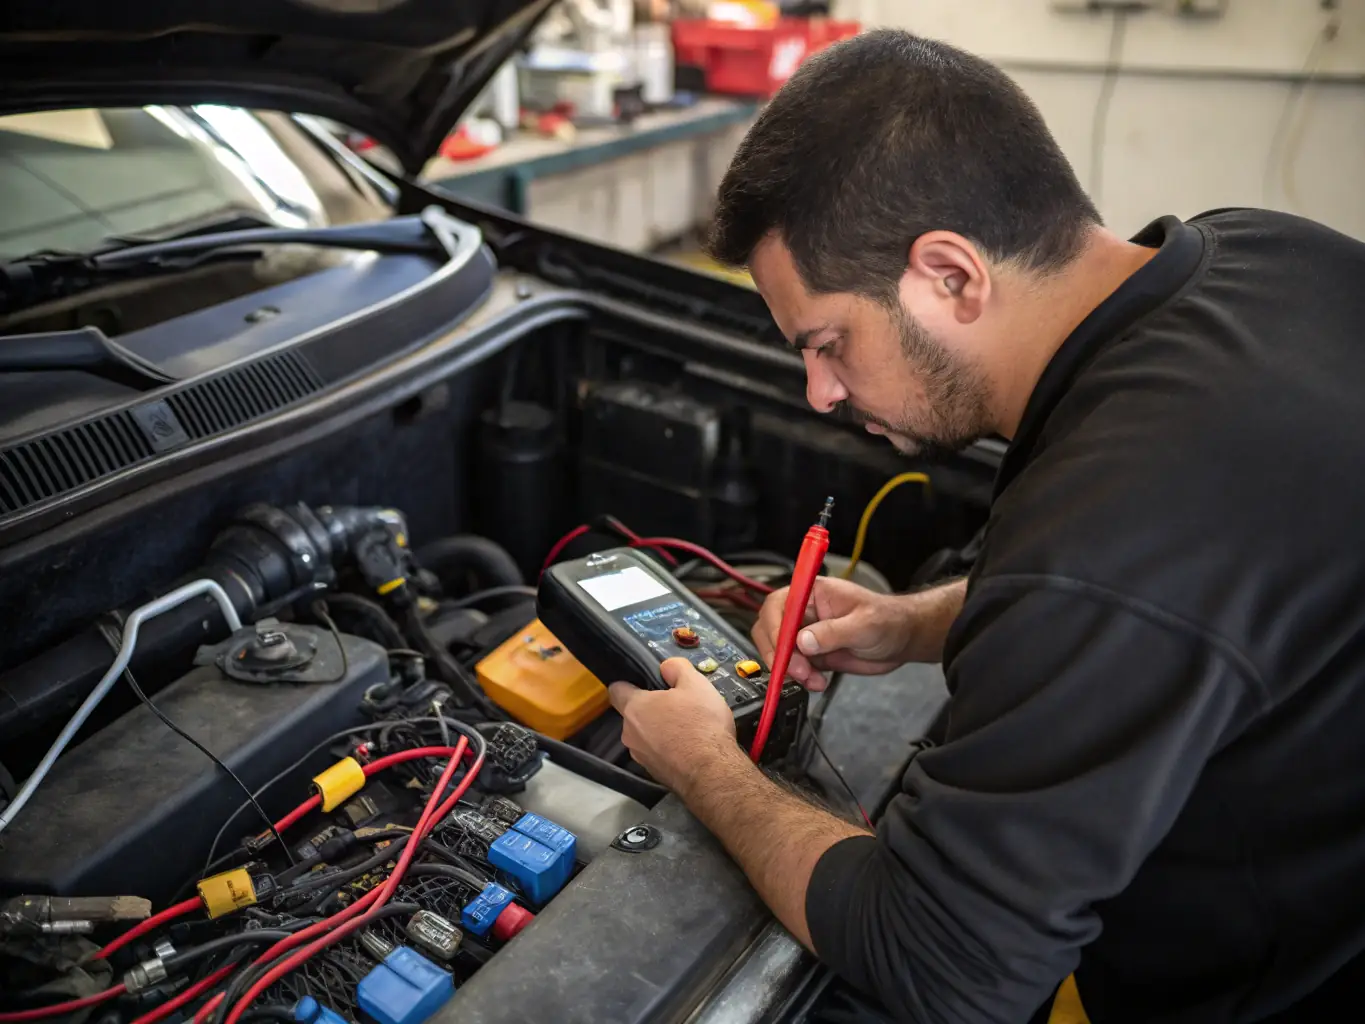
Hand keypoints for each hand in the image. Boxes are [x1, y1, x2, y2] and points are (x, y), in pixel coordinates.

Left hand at [608, 658, 739, 793]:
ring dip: (660, 731)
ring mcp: (640, 757)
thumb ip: (676, 668)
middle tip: (678, 706)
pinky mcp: (653, 774)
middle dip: (652, 709)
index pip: (616, 690)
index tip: (647, 684)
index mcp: (634, 708)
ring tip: (687, 729)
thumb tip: (666, 667)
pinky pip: (656, 754)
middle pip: (634, 714)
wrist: (711, 772)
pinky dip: (668, 750)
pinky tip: (689, 749)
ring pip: (645, 736)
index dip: (630, 684)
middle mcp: (630, 733)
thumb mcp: (696, 685)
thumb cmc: (701, 724)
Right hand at [751, 577, 915, 690]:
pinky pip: (794, 667)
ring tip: (813, 680)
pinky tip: (817, 682)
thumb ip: (833, 632)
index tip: (784, 650)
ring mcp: (806, 633)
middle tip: (799, 671)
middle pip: (770, 629)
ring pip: (779, 652)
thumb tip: (803, 641)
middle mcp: (804, 612)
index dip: (775, 628)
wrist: (901, 640)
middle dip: (780, 653)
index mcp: (812, 593)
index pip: (778, 605)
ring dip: (791, 670)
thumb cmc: (888, 620)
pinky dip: (800, 678)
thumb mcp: (864, 625)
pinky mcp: (812, 654)